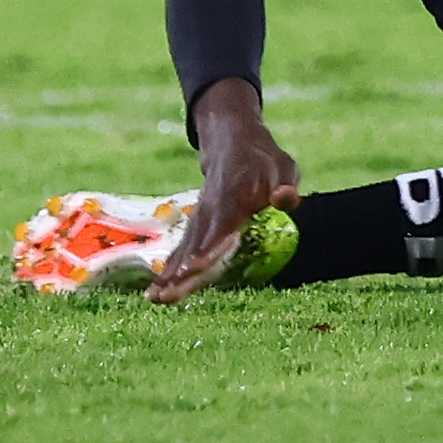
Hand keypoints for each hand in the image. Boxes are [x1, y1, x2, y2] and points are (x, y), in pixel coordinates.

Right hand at [152, 79, 298, 305]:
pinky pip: (182, 248)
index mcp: (234, 199)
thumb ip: (285, 185)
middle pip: (197, 246)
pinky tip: (158, 289)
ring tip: (156, 298)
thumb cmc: (263, 160)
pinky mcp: (196, 224)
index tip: (191, 270)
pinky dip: (170, 267)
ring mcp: (200, 217)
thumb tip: (286, 199)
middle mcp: (211, 211)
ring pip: (185, 249)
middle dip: (182, 273)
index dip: (206, 250)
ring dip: (170, 275)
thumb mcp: (283, 167)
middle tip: (164, 297)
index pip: (220, 229)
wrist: (232, 143)